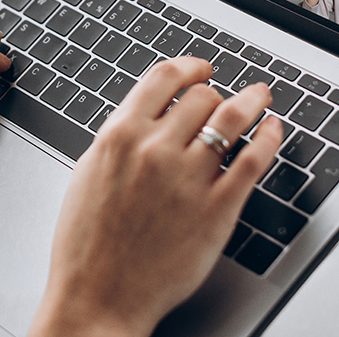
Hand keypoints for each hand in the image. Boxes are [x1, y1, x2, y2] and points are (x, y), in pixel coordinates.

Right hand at [29, 57, 279, 336]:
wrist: (98, 293)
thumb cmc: (86, 239)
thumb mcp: (88, 170)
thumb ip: (119, 136)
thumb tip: (146, 114)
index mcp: (118, 135)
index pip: (163, 77)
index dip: (188, 65)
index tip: (199, 67)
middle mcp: (154, 149)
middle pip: (201, 95)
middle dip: (214, 91)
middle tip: (220, 97)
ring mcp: (187, 178)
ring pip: (231, 118)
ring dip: (252, 101)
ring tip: (260, 97)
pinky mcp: (215, 210)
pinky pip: (252, 161)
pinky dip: (268, 138)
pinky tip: (272, 130)